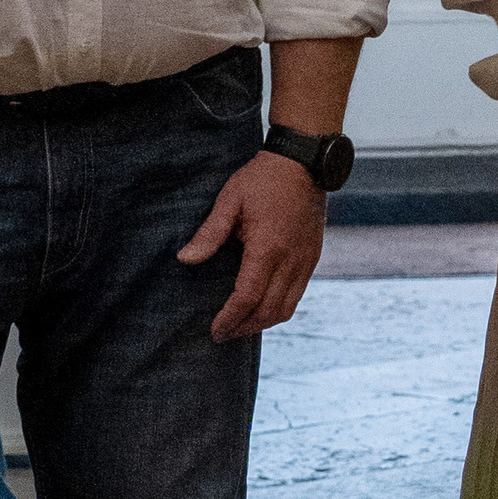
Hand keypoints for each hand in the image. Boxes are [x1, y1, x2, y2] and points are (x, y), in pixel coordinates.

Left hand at [179, 147, 325, 339]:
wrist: (304, 164)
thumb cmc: (263, 179)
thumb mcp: (230, 201)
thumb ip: (209, 234)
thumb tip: (185, 260)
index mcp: (267, 248)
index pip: (248, 297)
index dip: (230, 318)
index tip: (215, 329)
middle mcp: (291, 261)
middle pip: (268, 310)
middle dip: (244, 327)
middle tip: (223, 334)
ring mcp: (305, 262)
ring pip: (286, 308)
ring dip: (262, 323)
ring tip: (241, 326)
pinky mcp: (312, 259)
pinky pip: (297, 295)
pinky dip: (278, 309)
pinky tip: (262, 308)